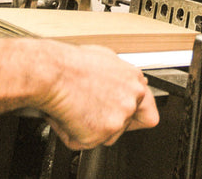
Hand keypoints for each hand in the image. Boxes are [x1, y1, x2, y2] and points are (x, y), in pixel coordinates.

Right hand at [36, 42, 158, 149]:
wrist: (54, 73)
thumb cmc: (73, 64)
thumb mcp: (105, 58)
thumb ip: (121, 76)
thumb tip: (123, 82)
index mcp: (134, 81)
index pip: (148, 110)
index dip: (135, 115)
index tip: (127, 116)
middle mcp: (131, 100)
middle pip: (127, 124)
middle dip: (110, 121)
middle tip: (93, 110)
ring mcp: (118, 118)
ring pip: (108, 135)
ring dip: (93, 128)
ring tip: (78, 108)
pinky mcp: (101, 134)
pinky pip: (87, 143)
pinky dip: (74, 134)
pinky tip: (69, 116)